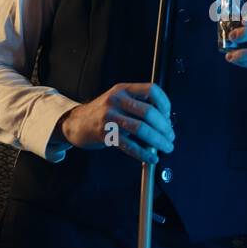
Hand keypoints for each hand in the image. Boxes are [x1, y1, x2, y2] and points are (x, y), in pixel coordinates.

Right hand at [60, 82, 174, 164]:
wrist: (76, 122)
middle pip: (149, 112)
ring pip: (141, 129)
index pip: (151, 90)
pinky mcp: (105, 134)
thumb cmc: (102, 113)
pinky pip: (129, 145)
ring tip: (165, 147)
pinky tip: (150, 158)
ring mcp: (109, 117)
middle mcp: (116, 100)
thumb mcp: (119, 101)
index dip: (165, 103)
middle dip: (164, 127)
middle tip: (170, 136)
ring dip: (158, 141)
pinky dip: (143, 153)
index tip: (168, 116)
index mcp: (123, 89)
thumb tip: (165, 123)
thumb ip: (139, 106)